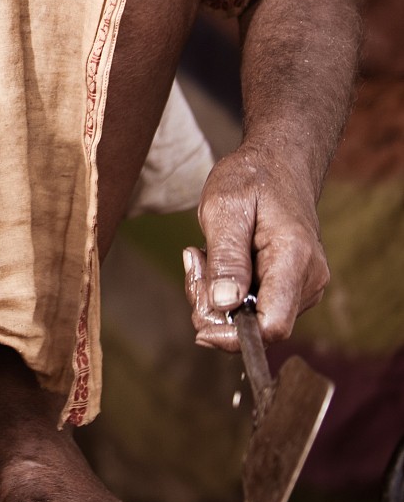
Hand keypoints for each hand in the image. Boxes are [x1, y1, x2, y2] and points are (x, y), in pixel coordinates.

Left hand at [182, 142, 328, 351]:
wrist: (278, 165)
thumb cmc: (252, 179)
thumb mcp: (225, 208)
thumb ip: (226, 257)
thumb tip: (225, 304)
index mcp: (295, 259)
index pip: (273, 325)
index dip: (234, 336)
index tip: (199, 324)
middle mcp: (308, 281)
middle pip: (255, 326)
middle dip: (212, 305)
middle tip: (193, 259)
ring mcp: (302, 287)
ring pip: (249, 319)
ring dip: (214, 296)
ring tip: (204, 252)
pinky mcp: (290, 289)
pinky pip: (251, 307)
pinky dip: (225, 291)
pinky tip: (217, 259)